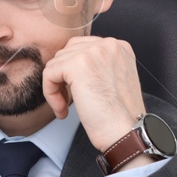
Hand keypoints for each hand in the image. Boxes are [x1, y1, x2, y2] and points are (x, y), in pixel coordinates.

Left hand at [42, 35, 148, 159]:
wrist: (126, 132)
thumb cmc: (120, 116)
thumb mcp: (113, 80)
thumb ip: (98, 66)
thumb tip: (68, 65)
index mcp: (119, 47)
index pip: (82, 48)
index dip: (73, 72)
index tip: (78, 93)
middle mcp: (108, 44)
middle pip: (67, 52)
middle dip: (62, 78)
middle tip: (68, 101)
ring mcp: (93, 52)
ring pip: (56, 63)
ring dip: (55, 88)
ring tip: (66, 108)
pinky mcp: (77, 65)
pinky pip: (49, 74)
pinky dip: (51, 94)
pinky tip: (62, 110)